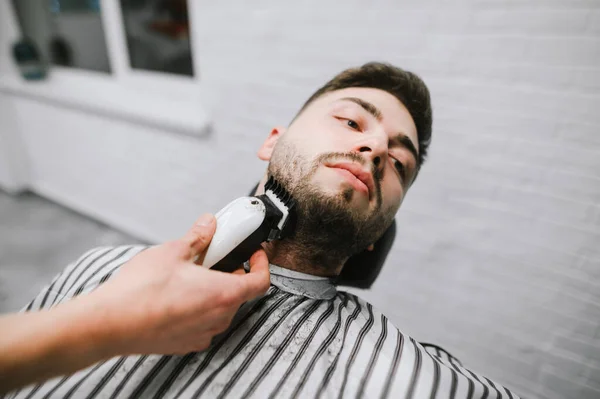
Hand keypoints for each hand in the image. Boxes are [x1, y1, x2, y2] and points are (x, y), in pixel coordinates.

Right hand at [89, 213, 270, 355]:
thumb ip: (198, 236)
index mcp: (223, 294)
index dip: (262, 264)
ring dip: (215, 291)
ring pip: (221, 309)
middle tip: (217, 257)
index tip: (254, 253)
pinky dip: (200, 308)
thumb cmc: (140, 290)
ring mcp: (203, 334)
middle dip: (233, 273)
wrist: (110, 324)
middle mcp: (218, 319)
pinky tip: (178, 296)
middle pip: (240, 294)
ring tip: (193, 275)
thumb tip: (209, 223)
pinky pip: (203, 323)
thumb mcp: (173, 251)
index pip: (261, 282)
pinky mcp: (186, 344)